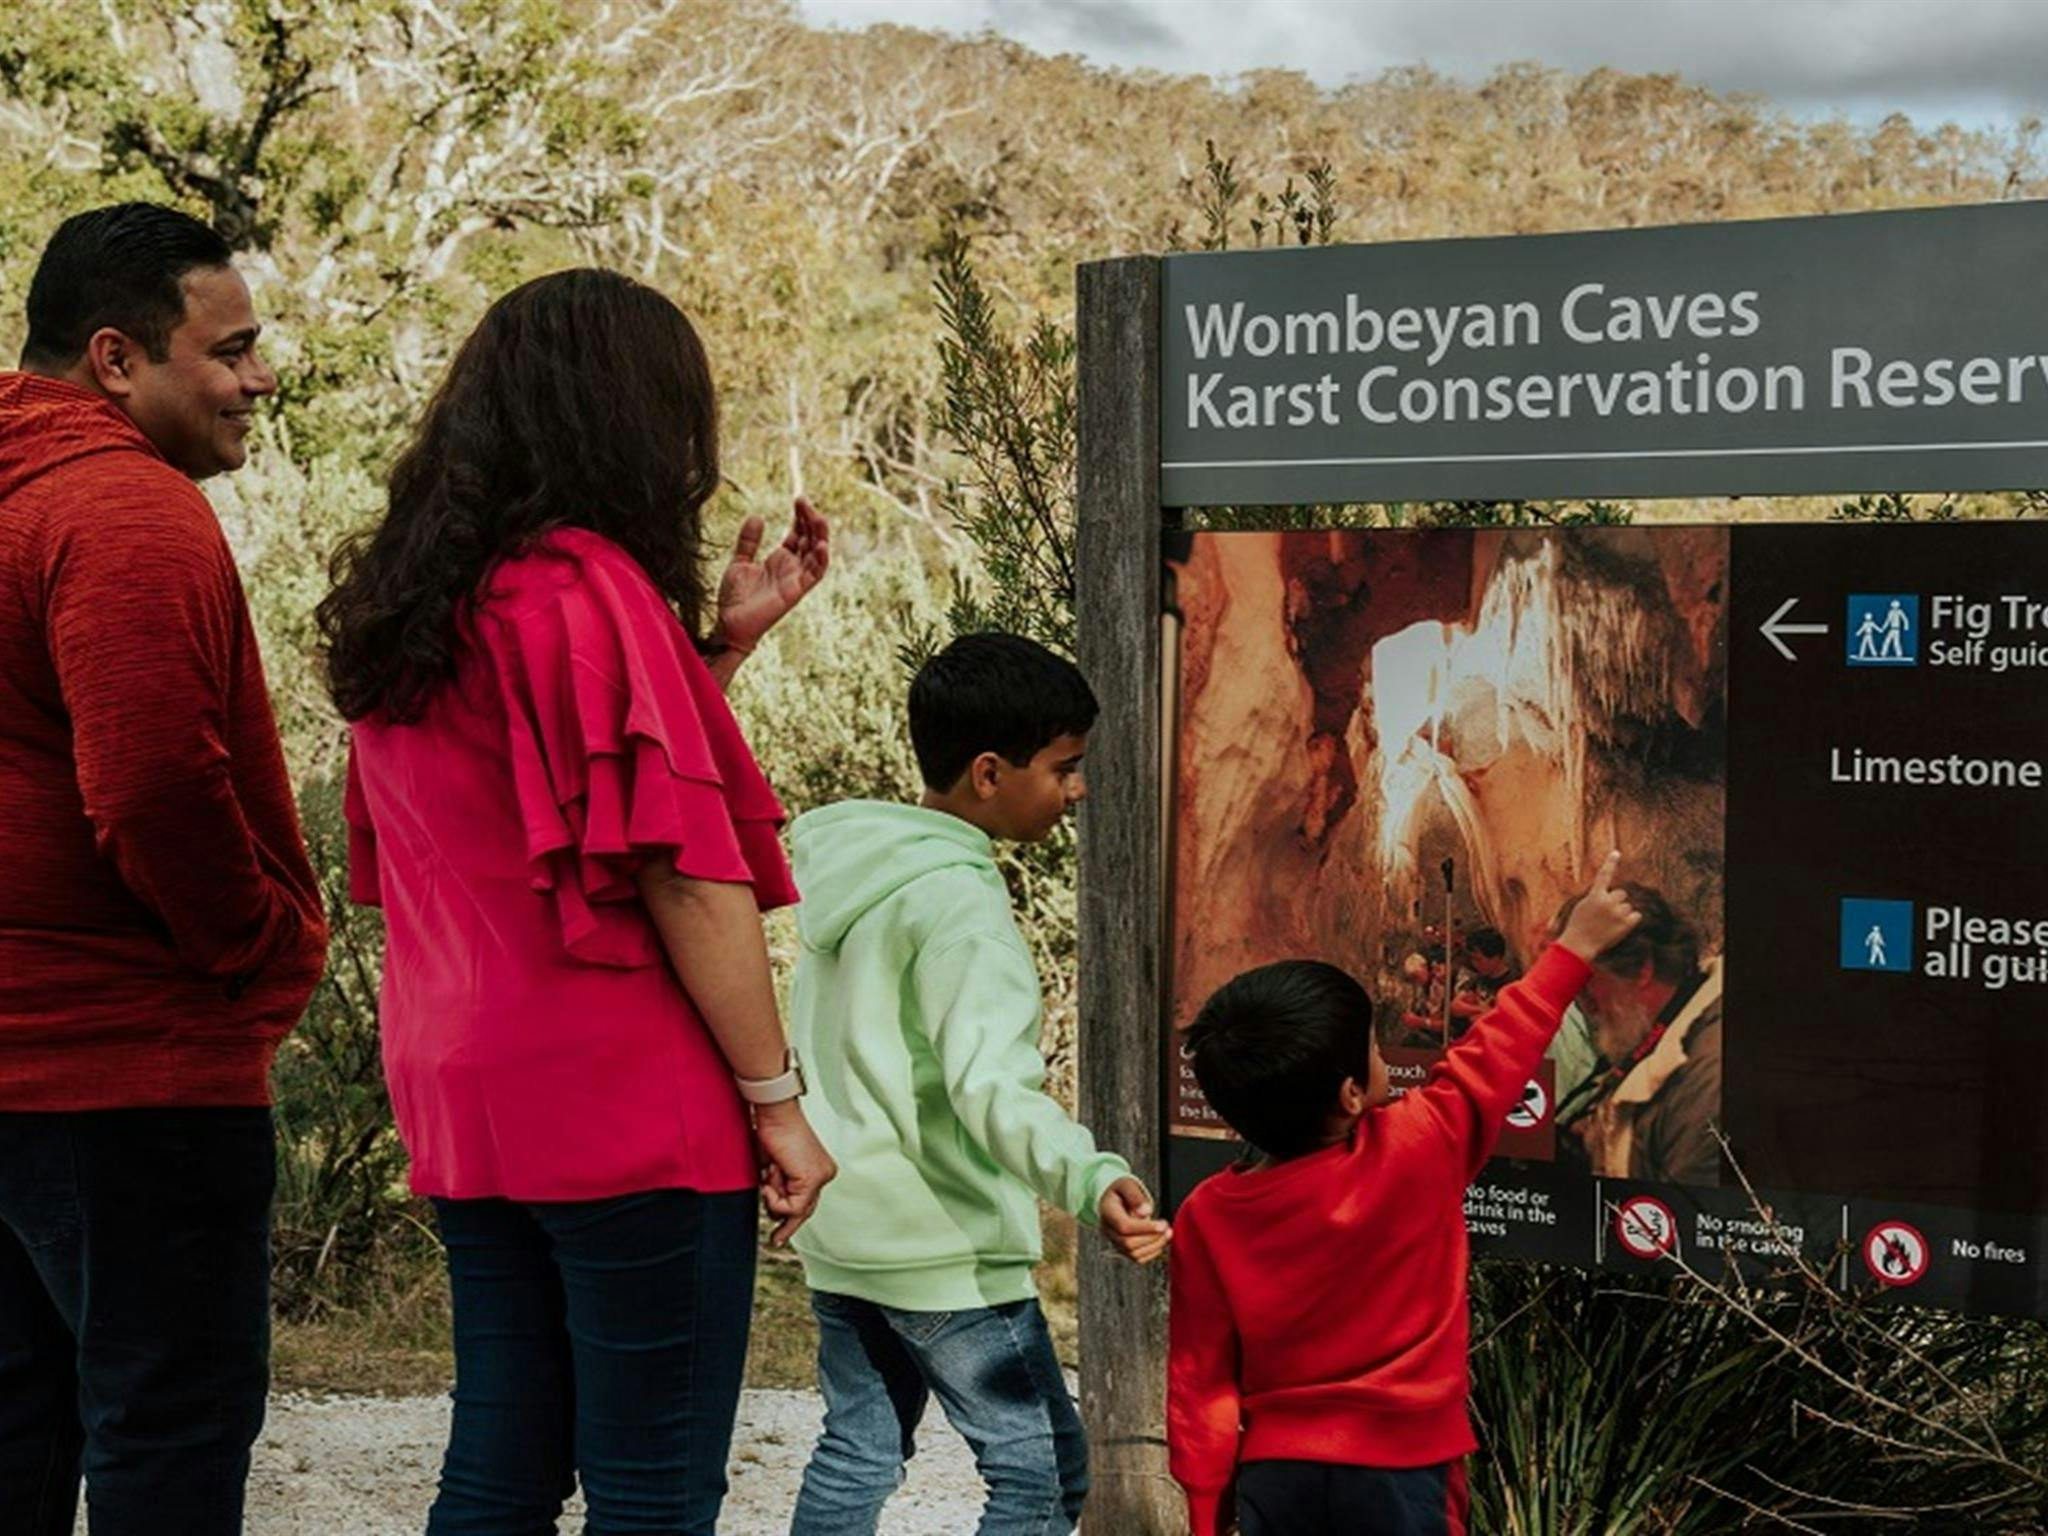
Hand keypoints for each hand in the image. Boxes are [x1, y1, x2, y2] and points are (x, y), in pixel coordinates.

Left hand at [714, 497, 829, 654]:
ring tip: (818, 517)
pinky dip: (822, 560)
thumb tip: (757, 516)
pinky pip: (815, 574)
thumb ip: (749, 541)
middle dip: (811, 520)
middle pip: (810, 540)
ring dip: (821, 536)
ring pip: (817, 554)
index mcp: (780, 560)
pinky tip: (821, 544)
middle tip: (805, 501)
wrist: (728, 623)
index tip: (799, 499)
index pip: (798, 534)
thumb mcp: (739, 561)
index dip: (801, 517)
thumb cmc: (734, 598)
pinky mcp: (796, 592)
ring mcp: (795, 579)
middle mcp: (791, 568)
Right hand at [753, 1100, 837, 1245]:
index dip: (790, 1215)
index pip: (806, 1201)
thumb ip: (779, 1188)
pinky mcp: (812, 1180)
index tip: (777, 1231)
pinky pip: (791, 1207)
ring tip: (770, 1172)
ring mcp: (821, 1178)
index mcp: (819, 1170)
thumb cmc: (771, 1133)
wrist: (775, 1114)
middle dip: (788, 1225)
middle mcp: (824, 1174)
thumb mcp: (774, 1168)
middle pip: (805, 1211)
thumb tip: (775, 1212)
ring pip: (796, 1211)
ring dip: (774, 1197)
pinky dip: (775, 1198)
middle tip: (776, 1240)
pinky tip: (769, 1178)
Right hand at [1098, 1176, 1171, 1263]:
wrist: (1113, 1199)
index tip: (1162, 1224)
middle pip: (1128, 1243)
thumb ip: (1135, 1196)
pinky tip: (1159, 1240)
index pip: (1124, 1226)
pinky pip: (1137, 1258)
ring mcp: (1115, 1241)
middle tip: (1166, 1227)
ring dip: (1155, 1245)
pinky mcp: (1123, 1249)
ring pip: (1133, 1254)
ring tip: (1167, 1233)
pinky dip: (1152, 1252)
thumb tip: (1146, 1212)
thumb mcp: (1127, 1184)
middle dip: (1152, 1237)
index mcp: (1108, 1212)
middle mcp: (1108, 1230)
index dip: (1144, 1228)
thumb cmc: (1121, 1190)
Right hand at [1558, 850, 1640, 962]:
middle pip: (1622, 894)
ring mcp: (1617, 912)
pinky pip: (1636, 915)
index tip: (1616, 853)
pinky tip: (1620, 927)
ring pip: (1628, 906)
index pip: (1604, 875)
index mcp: (1595, 895)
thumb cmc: (1577, 926)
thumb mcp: (1582, 907)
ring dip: (1622, 913)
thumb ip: (1596, 898)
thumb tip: (1610, 894)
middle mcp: (1608, 901)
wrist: (1579, 944)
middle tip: (1606, 914)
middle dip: (1617, 901)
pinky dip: (1631, 920)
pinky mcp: (1626, 924)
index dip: (1611, 863)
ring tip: (1609, 924)